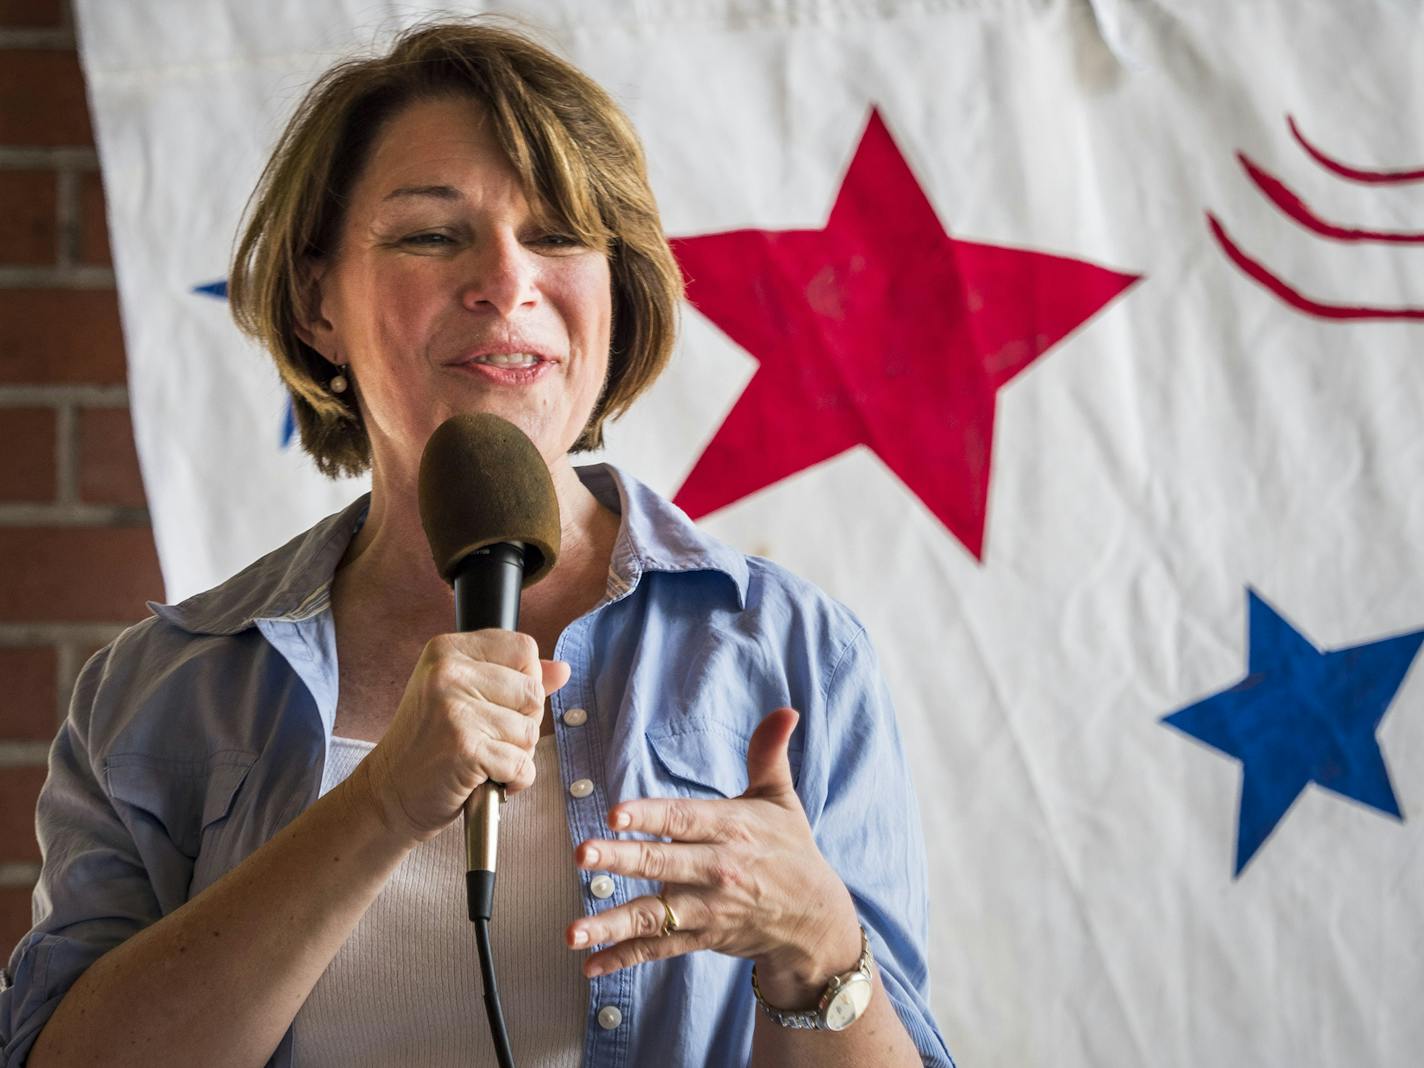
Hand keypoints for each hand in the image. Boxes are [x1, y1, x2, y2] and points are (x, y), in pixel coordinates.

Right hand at [361, 630, 570, 843]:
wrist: (388, 793)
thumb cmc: (429, 744)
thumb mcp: (463, 694)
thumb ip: (514, 678)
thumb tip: (562, 669)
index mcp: (447, 650)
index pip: (524, 648)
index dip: (525, 682)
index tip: (497, 704)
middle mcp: (448, 673)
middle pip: (533, 691)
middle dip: (523, 723)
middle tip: (486, 737)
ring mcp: (456, 710)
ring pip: (530, 731)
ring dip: (516, 755)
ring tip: (482, 759)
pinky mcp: (465, 749)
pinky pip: (522, 764)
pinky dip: (514, 781)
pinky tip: (487, 780)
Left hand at [566, 708, 860, 999]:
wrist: (814, 919)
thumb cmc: (790, 850)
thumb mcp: (782, 800)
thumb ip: (770, 754)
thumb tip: (785, 711)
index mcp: (732, 830)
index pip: (685, 819)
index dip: (651, 816)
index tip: (617, 813)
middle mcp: (717, 870)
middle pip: (662, 864)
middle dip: (621, 859)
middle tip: (582, 853)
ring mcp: (707, 909)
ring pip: (654, 916)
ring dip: (612, 923)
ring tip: (574, 930)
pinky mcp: (700, 938)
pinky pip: (658, 950)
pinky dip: (623, 958)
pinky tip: (589, 964)